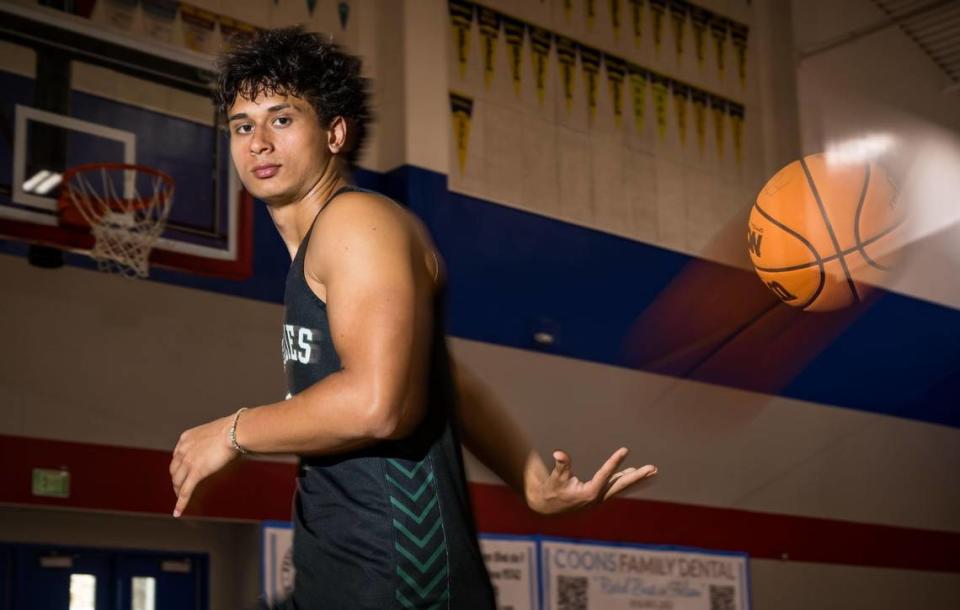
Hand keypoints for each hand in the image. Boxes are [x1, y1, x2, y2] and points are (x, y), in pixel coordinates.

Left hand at [169, 414, 239, 517]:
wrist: (233, 432)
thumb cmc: (232, 430)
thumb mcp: (214, 433)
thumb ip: (212, 442)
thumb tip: (222, 446)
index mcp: (186, 438)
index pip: (177, 456)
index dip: (178, 466)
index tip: (181, 471)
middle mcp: (183, 450)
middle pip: (174, 470)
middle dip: (176, 479)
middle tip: (179, 486)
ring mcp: (188, 462)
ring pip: (178, 481)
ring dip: (178, 491)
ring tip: (180, 499)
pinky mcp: (196, 473)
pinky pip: (186, 491)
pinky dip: (181, 503)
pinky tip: (178, 511)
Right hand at [525, 447, 656, 514]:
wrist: (548, 508)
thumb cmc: (552, 491)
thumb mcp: (555, 478)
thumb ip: (561, 466)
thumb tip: (559, 453)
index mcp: (588, 494)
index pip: (605, 475)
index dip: (615, 462)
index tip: (625, 450)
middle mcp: (598, 498)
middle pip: (621, 485)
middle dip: (637, 477)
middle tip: (653, 468)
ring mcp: (599, 498)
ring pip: (621, 486)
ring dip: (636, 478)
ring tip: (652, 471)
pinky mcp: (598, 497)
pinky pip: (615, 487)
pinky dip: (624, 480)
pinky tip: (631, 473)